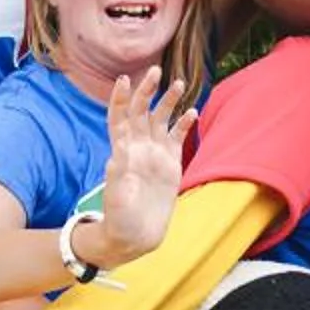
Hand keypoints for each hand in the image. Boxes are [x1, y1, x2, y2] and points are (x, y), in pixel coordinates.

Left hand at [84, 65, 193, 267]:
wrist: (135, 237)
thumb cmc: (119, 219)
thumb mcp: (116, 197)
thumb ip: (118, 174)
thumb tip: (120, 150)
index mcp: (121, 151)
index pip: (118, 117)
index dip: (119, 98)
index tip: (124, 79)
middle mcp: (138, 148)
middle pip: (142, 111)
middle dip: (147, 90)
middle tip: (156, 71)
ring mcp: (155, 155)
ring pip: (161, 120)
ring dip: (168, 101)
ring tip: (179, 84)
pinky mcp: (171, 165)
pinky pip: (178, 139)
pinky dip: (185, 124)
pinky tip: (193, 112)